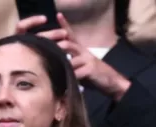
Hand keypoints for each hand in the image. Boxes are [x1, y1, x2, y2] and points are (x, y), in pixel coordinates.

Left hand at [15, 14, 130, 100]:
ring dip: (62, 65)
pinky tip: (66, 80)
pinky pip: (77, 72)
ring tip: (53, 68)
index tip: (58, 15)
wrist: (112, 81)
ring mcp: (88, 60)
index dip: (65, 25)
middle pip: (67, 44)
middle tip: (44, 52)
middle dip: (56, 48)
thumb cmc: (93, 74)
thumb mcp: (81, 65)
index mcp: (80, 49)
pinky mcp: (91, 70)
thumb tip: (54, 60)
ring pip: (71, 60)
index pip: (72, 34)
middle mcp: (84, 52)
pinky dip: (70, 77)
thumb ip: (70, 61)